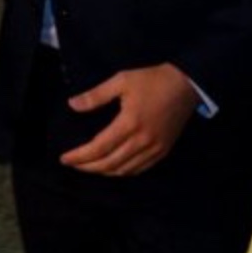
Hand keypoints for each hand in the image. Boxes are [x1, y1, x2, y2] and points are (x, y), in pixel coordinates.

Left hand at [59, 63, 199, 175]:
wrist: (187, 85)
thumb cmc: (153, 81)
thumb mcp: (121, 80)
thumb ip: (96, 95)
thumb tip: (72, 105)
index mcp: (129, 124)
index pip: (98, 148)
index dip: (79, 156)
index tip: (64, 158)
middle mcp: (141, 141)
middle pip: (109, 164)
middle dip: (87, 167)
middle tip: (73, 164)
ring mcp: (154, 149)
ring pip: (123, 170)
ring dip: (103, 172)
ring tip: (89, 167)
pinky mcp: (163, 151)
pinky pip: (139, 169)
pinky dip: (122, 172)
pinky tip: (113, 168)